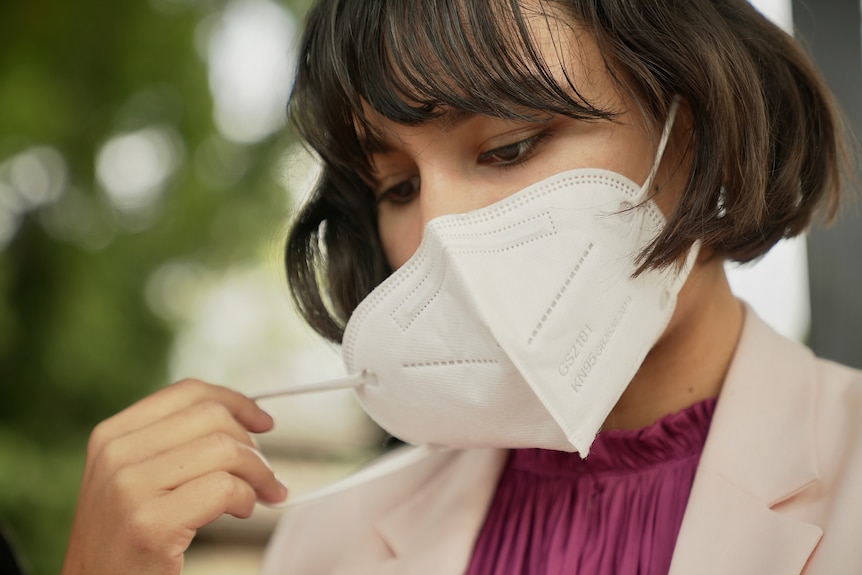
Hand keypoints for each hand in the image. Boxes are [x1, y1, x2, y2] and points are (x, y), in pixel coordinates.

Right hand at [62, 379, 287, 574]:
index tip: (263, 422)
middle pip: (211, 417)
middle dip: (252, 445)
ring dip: (257, 472)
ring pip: (223, 449)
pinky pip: (223, 488)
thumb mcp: (134, 481)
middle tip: (266, 476)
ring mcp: (129, 488)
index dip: (235, 403)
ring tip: (261, 495)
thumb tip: (243, 420)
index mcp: (112, 436)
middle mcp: (115, 454)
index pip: (187, 392)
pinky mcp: (149, 524)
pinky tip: (243, 511)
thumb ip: (173, 446)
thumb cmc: (126, 544)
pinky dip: (247, 497)